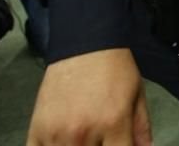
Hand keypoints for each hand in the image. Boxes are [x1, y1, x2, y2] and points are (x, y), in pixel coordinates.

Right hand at [27, 48, 152, 145]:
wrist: (85, 43)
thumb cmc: (114, 68)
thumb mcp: (137, 95)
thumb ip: (141, 128)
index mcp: (113, 124)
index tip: (120, 144)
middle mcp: (84, 133)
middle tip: (103, 138)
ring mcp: (57, 134)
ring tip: (85, 138)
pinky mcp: (37, 130)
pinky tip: (62, 142)